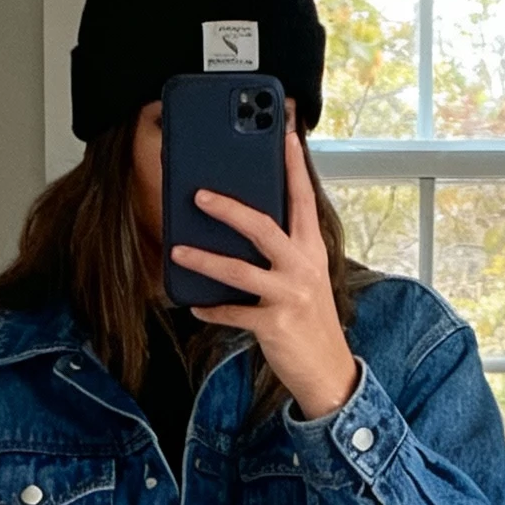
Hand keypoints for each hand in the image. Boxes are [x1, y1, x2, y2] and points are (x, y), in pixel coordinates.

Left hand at [170, 130, 359, 419]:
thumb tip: (244, 227)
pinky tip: (195, 304)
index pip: (302, 199)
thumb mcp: (306, 277)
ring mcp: (289, 296)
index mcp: (312, 249)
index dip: (293, 166)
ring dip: (204, 260)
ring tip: (177, 250)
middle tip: (199, 195)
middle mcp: (302, 267)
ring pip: (239, 271)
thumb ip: (284, 250)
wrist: (328, 369)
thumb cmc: (311, 319)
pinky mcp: (274, 325)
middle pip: (263, 227)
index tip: (284, 135)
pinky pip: (233, 313)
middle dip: (229, 209)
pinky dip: (211, 309)